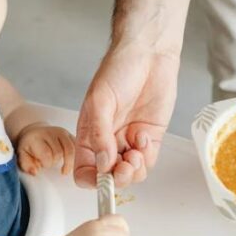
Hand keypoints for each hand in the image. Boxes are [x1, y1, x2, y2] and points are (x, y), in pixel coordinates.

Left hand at [16, 123, 74, 174]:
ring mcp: (62, 132)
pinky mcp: (70, 134)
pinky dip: (76, 157)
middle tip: (51, 163)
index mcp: (37, 138)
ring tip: (64, 169)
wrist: (35, 133)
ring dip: (69, 162)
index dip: (47, 163)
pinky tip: (70, 162)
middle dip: (56, 162)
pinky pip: (77, 147)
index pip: (47, 154)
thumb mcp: (22, 155)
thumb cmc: (29, 147)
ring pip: (72, 150)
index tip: (43, 165)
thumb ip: (26, 165)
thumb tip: (35, 172)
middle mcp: (51, 132)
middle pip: (60, 153)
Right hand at [75, 45, 178, 187]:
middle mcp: (108, 142)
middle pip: (109, 177)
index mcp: (88, 135)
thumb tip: (102, 163)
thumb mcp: (100, 101)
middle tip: (124, 165)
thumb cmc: (118, 70)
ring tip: (136, 151)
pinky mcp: (150, 138)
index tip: (102, 177)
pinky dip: (147, 157)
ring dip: (134, 169)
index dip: (92, 180)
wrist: (149, 55)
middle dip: (117, 177)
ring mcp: (129, 141)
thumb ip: (99, 134)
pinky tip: (143, 137)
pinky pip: (148, 162)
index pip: (85, 170)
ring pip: (130, 174)